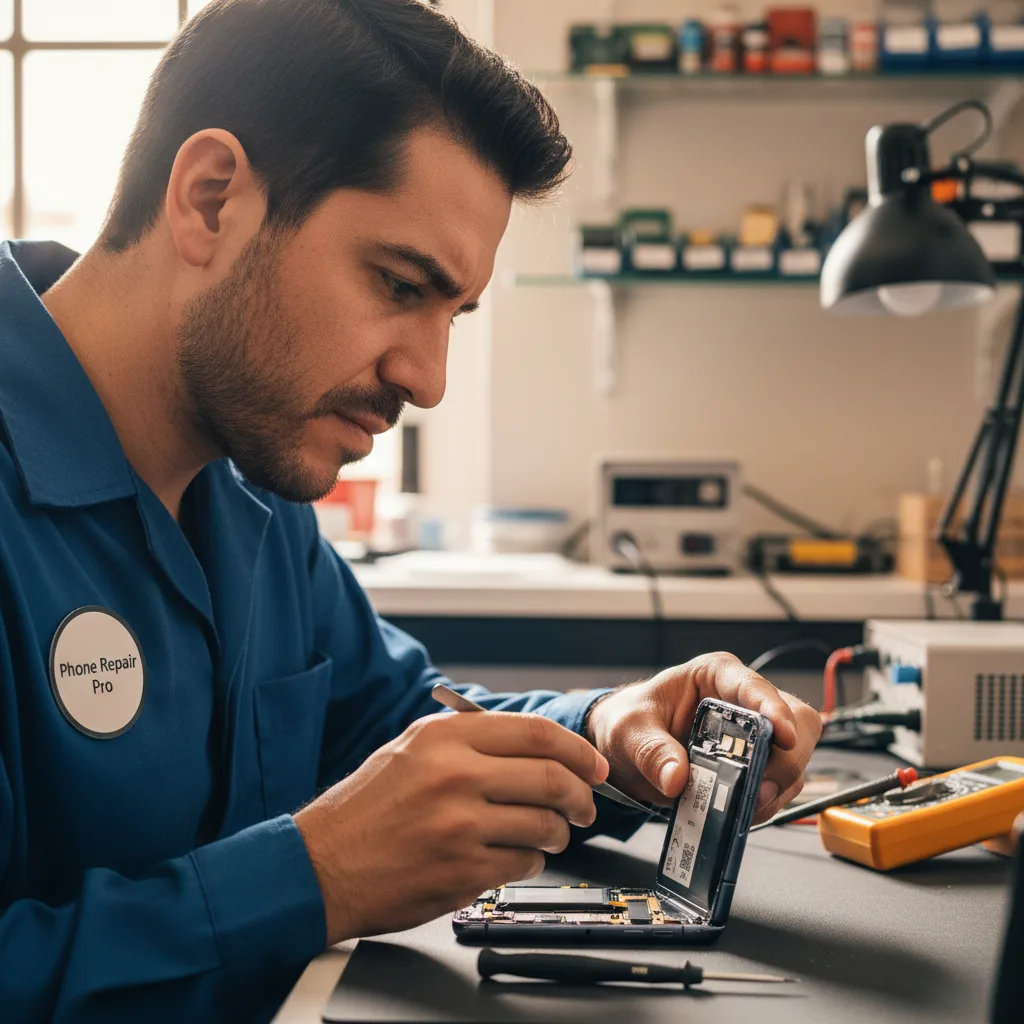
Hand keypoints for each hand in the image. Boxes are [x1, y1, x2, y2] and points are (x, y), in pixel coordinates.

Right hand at [294, 711, 608, 943]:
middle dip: (582, 796)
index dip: (578, 750)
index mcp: (445, 737)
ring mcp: (460, 826)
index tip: (594, 765)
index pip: (536, 733)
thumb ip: (469, 740)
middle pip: (553, 779)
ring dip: (556, 833)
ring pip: (544, 825)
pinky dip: (528, 861)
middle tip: (584, 806)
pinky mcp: (463, 871)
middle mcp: (455, 775)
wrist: (321, 865)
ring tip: (544, 834)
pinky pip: (523, 863)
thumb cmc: (366, 808)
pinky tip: (509, 856)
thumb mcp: (411, 749)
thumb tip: (535, 745)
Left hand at [585, 652, 821, 824]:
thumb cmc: (630, 722)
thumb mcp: (630, 731)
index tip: (783, 736)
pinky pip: (779, 786)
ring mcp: (754, 735)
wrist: (625, 749)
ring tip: (741, 805)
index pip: (755, 686)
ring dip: (775, 788)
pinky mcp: (754, 765)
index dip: (775, 709)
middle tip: (759, 788)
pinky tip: (739, 811)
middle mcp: (742, 701)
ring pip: (794, 759)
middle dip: (785, 760)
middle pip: (796, 723)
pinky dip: (765, 804)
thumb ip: (651, 752)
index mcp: (715, 676)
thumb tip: (676, 777)